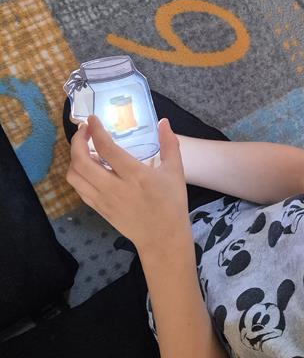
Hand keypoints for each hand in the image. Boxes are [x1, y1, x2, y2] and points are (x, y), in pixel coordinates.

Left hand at [66, 115, 191, 263]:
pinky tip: (88, 168)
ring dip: (74, 158)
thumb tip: (164, 121)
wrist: (163, 238)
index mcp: (135, 175)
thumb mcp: (175, 172)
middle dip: (77, 142)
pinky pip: (79, 189)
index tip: (92, 119)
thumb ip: (170, 144)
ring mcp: (104, 200)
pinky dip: (78, 174)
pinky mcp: (99, 209)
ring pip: (75, 176)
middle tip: (84, 132)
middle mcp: (115, 187)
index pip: (106, 148)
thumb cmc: (171, 204)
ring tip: (84, 149)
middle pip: (82, 161)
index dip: (95, 130)